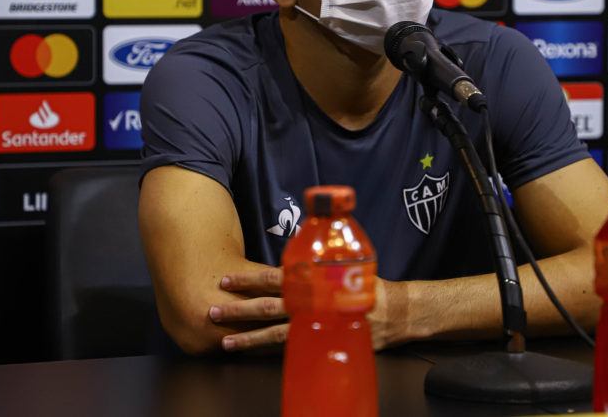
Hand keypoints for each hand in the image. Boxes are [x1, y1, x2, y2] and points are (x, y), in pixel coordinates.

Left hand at [212, 270, 409, 352]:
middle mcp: (309, 304)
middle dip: (237, 310)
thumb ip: (313, 263)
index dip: (248, 280)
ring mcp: (314, 327)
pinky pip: (291, 349)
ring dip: (247, 338)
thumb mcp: (340, 265)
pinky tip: (254, 354)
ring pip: (274, 334)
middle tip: (213, 311)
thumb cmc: (364, 285)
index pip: (273, 278)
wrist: (395, 312)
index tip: (225, 280)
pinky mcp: (320, 343)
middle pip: (266, 307)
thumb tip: (290, 253)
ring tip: (225, 342)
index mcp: (311, 280)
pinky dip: (269, 351)